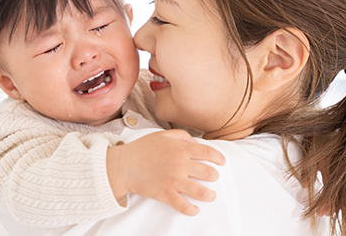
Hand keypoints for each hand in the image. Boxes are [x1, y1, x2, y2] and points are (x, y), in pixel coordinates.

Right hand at [107, 129, 225, 215]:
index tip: (222, 162)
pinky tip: (194, 209)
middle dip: (214, 176)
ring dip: (209, 195)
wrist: (123, 165)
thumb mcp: (162, 135)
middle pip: (209, 173)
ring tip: (209, 195)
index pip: (208, 152)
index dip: (218, 158)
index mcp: (180, 149)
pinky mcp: (166, 194)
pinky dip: (192, 210)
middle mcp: (180, 165)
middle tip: (212, 177)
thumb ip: (181, 136)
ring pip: (202, 192)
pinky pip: (184, 206)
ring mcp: (174, 181)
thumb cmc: (141, 149)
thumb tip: (196, 143)